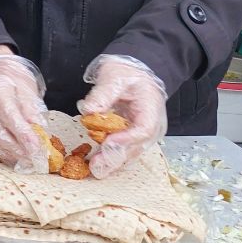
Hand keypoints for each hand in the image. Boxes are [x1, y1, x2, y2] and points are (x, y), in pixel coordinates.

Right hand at [0, 49, 47, 172]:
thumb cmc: (9, 77)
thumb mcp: (25, 86)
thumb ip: (31, 109)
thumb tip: (40, 131)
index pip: (10, 117)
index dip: (24, 136)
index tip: (39, 149)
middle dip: (19, 150)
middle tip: (37, 160)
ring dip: (10, 155)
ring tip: (28, 161)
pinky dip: (0, 154)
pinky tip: (13, 157)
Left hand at [78, 54, 166, 177]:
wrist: (136, 73)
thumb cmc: (128, 74)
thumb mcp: (114, 77)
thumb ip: (102, 93)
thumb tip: (89, 110)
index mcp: (151, 108)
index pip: (143, 129)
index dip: (126, 139)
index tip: (107, 142)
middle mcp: (152, 125)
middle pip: (137, 147)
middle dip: (116, 158)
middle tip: (97, 167)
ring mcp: (144, 133)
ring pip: (131, 153)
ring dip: (113, 162)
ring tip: (95, 169)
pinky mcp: (134, 136)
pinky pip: (125, 150)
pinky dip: (112, 157)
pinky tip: (98, 163)